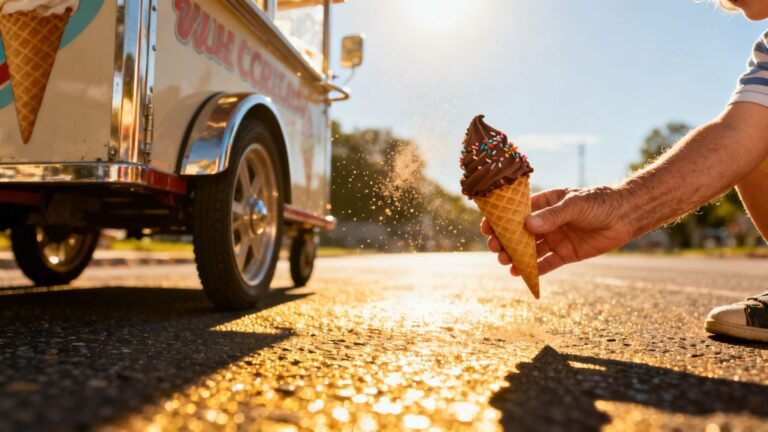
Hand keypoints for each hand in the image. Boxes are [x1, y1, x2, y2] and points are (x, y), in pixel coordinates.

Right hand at [481, 186, 634, 275]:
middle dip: (505, 240)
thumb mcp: (575, 205)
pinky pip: (546, 263)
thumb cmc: (600, 203)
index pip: (517, 211)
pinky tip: (520, 273)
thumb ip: (553, 216)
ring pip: (530, 249)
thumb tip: (527, 224)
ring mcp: (555, 238)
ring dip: (516, 255)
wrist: (626, 217)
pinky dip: (533, 269)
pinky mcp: (565, 254)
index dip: (501, 220)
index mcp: (545, 203)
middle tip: (495, 248)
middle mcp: (547, 222)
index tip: (487, 227)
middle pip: (520, 233)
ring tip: (504, 261)